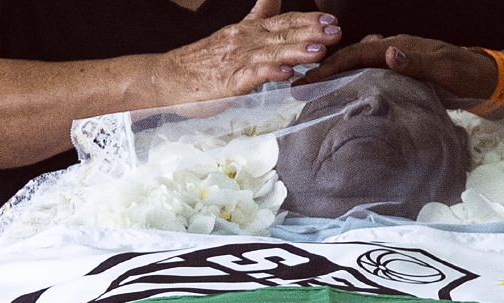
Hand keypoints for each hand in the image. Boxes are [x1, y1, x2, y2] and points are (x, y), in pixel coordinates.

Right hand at [153, 0, 340, 103]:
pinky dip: (270, 72)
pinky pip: (252, 75)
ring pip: (272, 52)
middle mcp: (244, 41)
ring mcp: (236, 60)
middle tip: (335, 31)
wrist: (167, 78)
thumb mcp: (234, 35)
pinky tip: (287, 72)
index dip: (308, 21)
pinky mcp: (229, 82)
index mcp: (248, 32)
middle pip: (282, 34)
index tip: (331, 21)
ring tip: (319, 50)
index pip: (283, 22)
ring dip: (297, 50)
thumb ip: (258, 19)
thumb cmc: (203, 62)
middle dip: (311, 32)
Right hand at [300, 34, 497, 99]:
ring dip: (335, 75)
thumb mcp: (444, 68)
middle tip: (299, 84)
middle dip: (324, 70)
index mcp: (400, 47)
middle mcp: (394, 50)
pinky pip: (369, 74)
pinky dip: (352, 80)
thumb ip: (417, 61)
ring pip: (358, 65)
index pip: (358, 55)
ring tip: (313, 88)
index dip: (331, 66)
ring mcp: (397, 61)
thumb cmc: (466, 74)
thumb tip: (388, 53)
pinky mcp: (400, 73)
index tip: (308, 78)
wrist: (483, 78)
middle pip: (352, 58)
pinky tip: (343, 90)